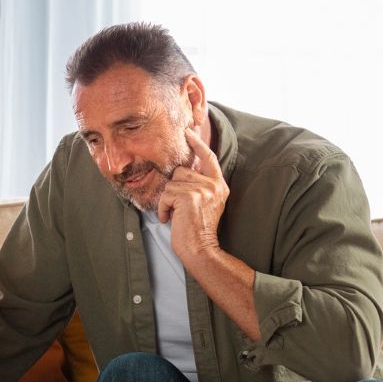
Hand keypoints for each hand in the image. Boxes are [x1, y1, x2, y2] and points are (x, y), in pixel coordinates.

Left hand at [158, 127, 229, 263]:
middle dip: (174, 189)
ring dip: (168, 200)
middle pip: (182, 171)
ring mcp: (203, 189)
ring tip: (176, 215)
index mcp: (219, 185)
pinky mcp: (190, 196)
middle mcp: (214, 185)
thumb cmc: (197, 231)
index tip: (188, 132)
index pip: (209, 158)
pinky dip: (163, 208)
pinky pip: (166, 194)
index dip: (198, 144)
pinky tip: (171, 219)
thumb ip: (199, 186)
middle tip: (179, 208)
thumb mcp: (204, 204)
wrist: (201, 249)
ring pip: (172, 183)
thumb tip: (181, 171)